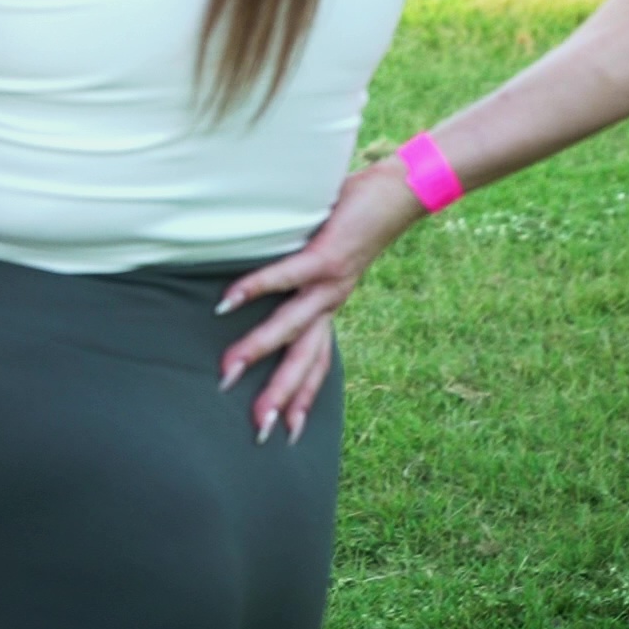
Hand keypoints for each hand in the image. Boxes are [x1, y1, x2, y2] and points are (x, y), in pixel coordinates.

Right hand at [217, 159, 422, 443]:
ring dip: (258, 351)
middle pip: (304, 360)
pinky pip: (285, 277)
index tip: (288, 434)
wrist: (401, 194)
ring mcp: (330, 283)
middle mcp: (332, 302)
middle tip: (257, 429)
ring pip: (291, 327)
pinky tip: (228, 302)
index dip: (303, 397)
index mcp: (331, 305)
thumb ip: (303, 269)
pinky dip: (255, 290)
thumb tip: (270, 269)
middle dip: (279, 396)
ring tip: (228, 371)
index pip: (317, 361)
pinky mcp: (326, 256)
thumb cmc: (357, 217)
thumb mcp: (329, 253)